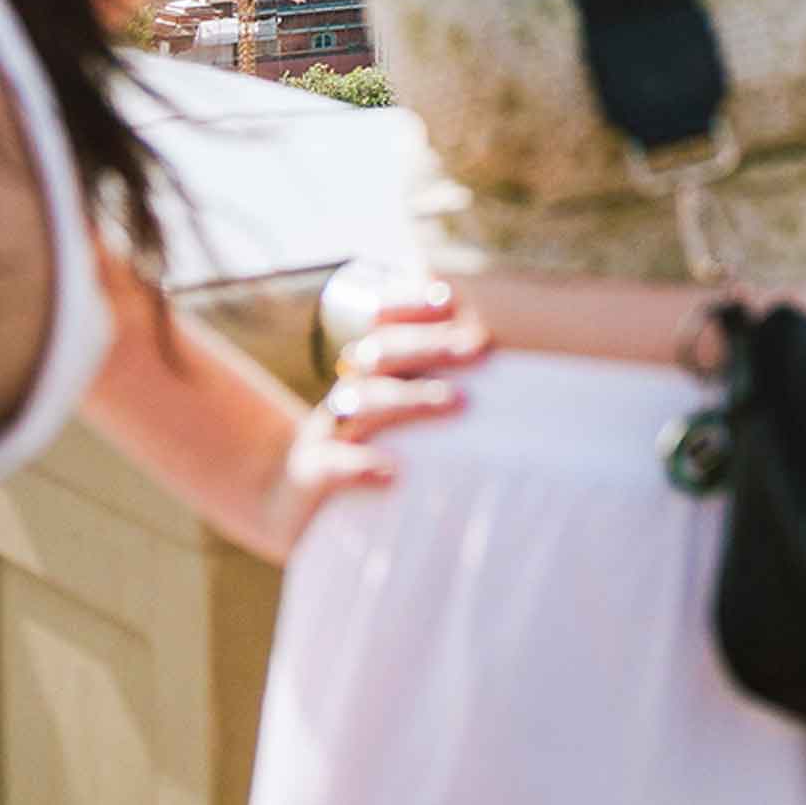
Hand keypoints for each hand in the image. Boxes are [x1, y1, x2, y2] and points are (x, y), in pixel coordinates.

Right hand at [262, 280, 485, 554]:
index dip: (416, 308)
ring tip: (457, 401)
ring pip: (363, 403)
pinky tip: (392, 473)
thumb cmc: (371, 456)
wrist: (289, 504)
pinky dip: (360, 467)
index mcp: (372, 374)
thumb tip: (516, 368)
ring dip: (411, 399)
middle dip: (430, 346)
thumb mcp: (401, 420)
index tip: (455, 300)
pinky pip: (330, 467)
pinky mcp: (310, 476)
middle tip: (478, 347)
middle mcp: (349, 394)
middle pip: (383, 355)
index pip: (391, 328)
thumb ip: (445, 393)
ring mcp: (326, 433)